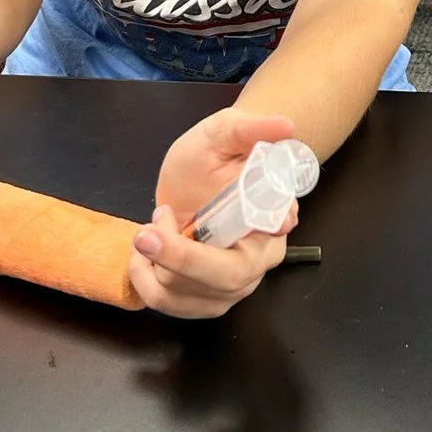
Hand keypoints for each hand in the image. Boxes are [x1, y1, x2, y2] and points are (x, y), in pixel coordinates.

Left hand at [131, 107, 301, 317]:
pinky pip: (171, 304)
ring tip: (150, 228)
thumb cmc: (217, 152)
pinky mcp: (204, 299)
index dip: (237, 240)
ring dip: (156, 264)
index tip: (207, 225)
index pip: (267, 239)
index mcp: (274, 220)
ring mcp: (232, 286)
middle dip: (181, 260)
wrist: (198, 174)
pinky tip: (144, 254)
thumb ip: (253, 128)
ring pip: (192, 296)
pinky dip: (145, 280)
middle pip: (227, 278)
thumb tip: (287, 127)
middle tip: (144, 234)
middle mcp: (258, 261)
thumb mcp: (226, 131)